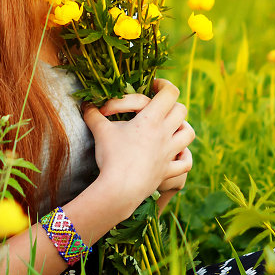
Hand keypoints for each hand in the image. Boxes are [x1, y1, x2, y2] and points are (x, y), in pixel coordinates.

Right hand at [82, 78, 194, 216]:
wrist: (119, 189)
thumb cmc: (111, 157)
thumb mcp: (100, 131)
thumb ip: (93, 115)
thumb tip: (85, 104)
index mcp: (151, 119)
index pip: (170, 93)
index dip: (164, 85)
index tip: (154, 85)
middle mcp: (165, 133)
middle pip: (181, 109)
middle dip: (171, 104)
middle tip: (158, 106)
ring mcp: (169, 152)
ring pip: (189, 133)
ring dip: (182, 127)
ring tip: (171, 127)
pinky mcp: (168, 170)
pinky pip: (186, 162)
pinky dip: (184, 157)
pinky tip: (176, 154)